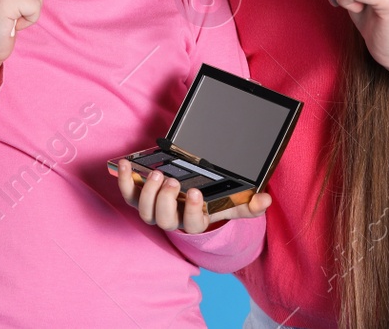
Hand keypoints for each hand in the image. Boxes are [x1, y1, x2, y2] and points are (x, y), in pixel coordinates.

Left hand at [115, 163, 271, 233]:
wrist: (190, 202)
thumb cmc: (212, 203)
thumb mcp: (231, 203)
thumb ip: (249, 204)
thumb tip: (264, 200)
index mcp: (194, 223)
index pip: (192, 223)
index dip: (192, 210)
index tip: (196, 193)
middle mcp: (172, 220)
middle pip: (164, 218)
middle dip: (166, 200)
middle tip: (172, 181)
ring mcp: (154, 211)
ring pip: (145, 210)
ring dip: (147, 192)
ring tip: (156, 173)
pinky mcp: (140, 199)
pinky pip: (129, 195)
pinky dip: (124, 181)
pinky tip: (126, 164)